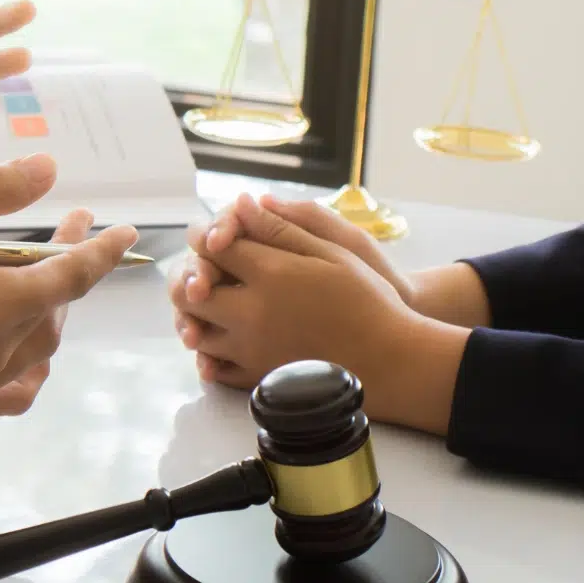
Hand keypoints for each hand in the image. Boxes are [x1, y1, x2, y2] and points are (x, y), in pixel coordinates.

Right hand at [0, 153, 138, 420]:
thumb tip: (48, 170)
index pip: (70, 279)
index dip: (102, 252)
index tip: (125, 230)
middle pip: (55, 312)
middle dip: (68, 268)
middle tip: (63, 229)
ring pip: (38, 352)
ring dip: (50, 313)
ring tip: (39, 276)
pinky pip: (11, 393)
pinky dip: (28, 366)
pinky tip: (20, 344)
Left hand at [168, 195, 466, 433]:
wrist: (392, 361)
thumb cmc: (368, 300)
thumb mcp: (332, 252)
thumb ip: (281, 228)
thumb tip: (241, 204)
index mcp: (270, 274)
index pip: (212, 246)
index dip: (205, 235)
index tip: (213, 235)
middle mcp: (251, 313)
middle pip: (191, 290)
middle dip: (191, 275)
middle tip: (204, 270)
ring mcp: (251, 350)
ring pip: (196, 330)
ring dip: (195, 314)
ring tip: (212, 303)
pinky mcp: (257, 378)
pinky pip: (214, 366)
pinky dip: (210, 350)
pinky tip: (223, 338)